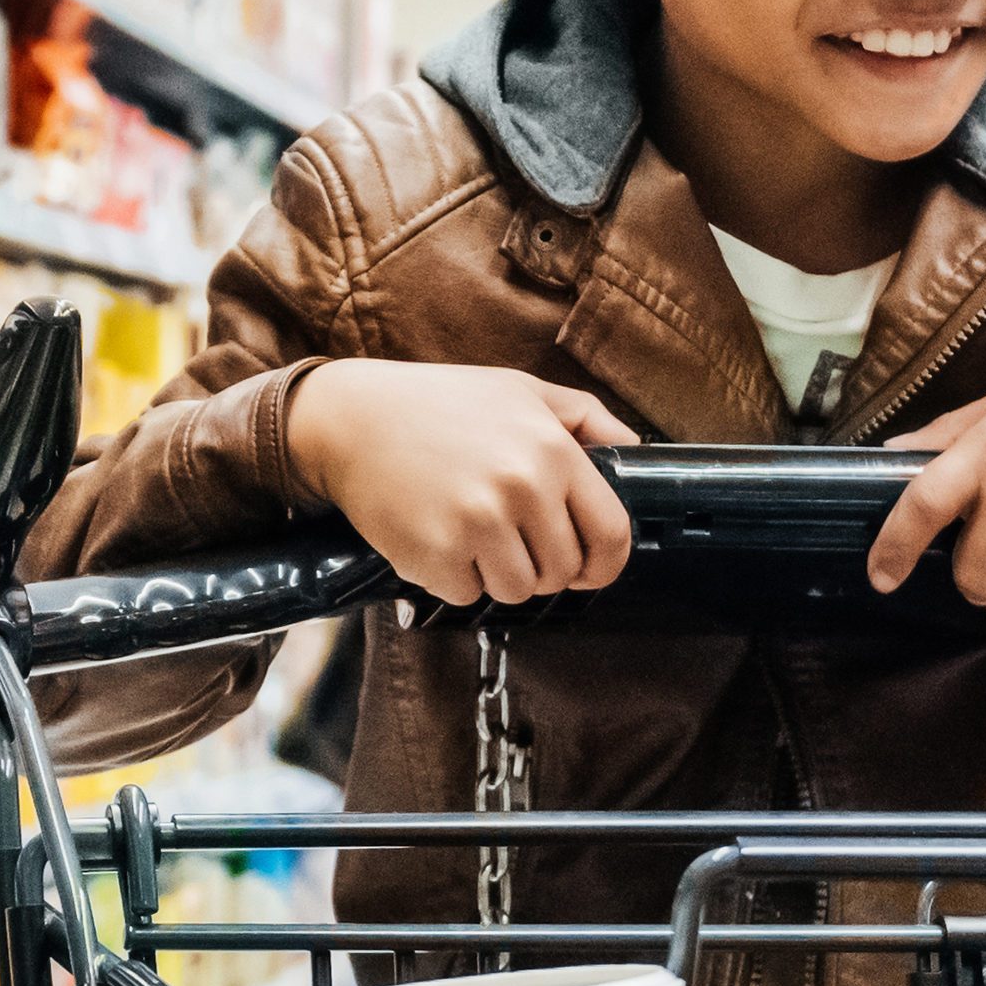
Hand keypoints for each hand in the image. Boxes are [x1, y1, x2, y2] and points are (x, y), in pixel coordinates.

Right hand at [289, 363, 635, 604]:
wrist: (351, 418)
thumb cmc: (440, 403)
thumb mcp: (522, 391)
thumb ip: (586, 419)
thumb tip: (634, 452)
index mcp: (554, 452)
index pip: (611, 535)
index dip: (605, 564)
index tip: (589, 569)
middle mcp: (522, 489)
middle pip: (561, 572)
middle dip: (540, 566)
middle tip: (507, 538)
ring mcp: (478, 524)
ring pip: (517, 590)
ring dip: (497, 574)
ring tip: (469, 532)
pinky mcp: (435, 554)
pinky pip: (468, 594)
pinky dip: (454, 577)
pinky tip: (436, 536)